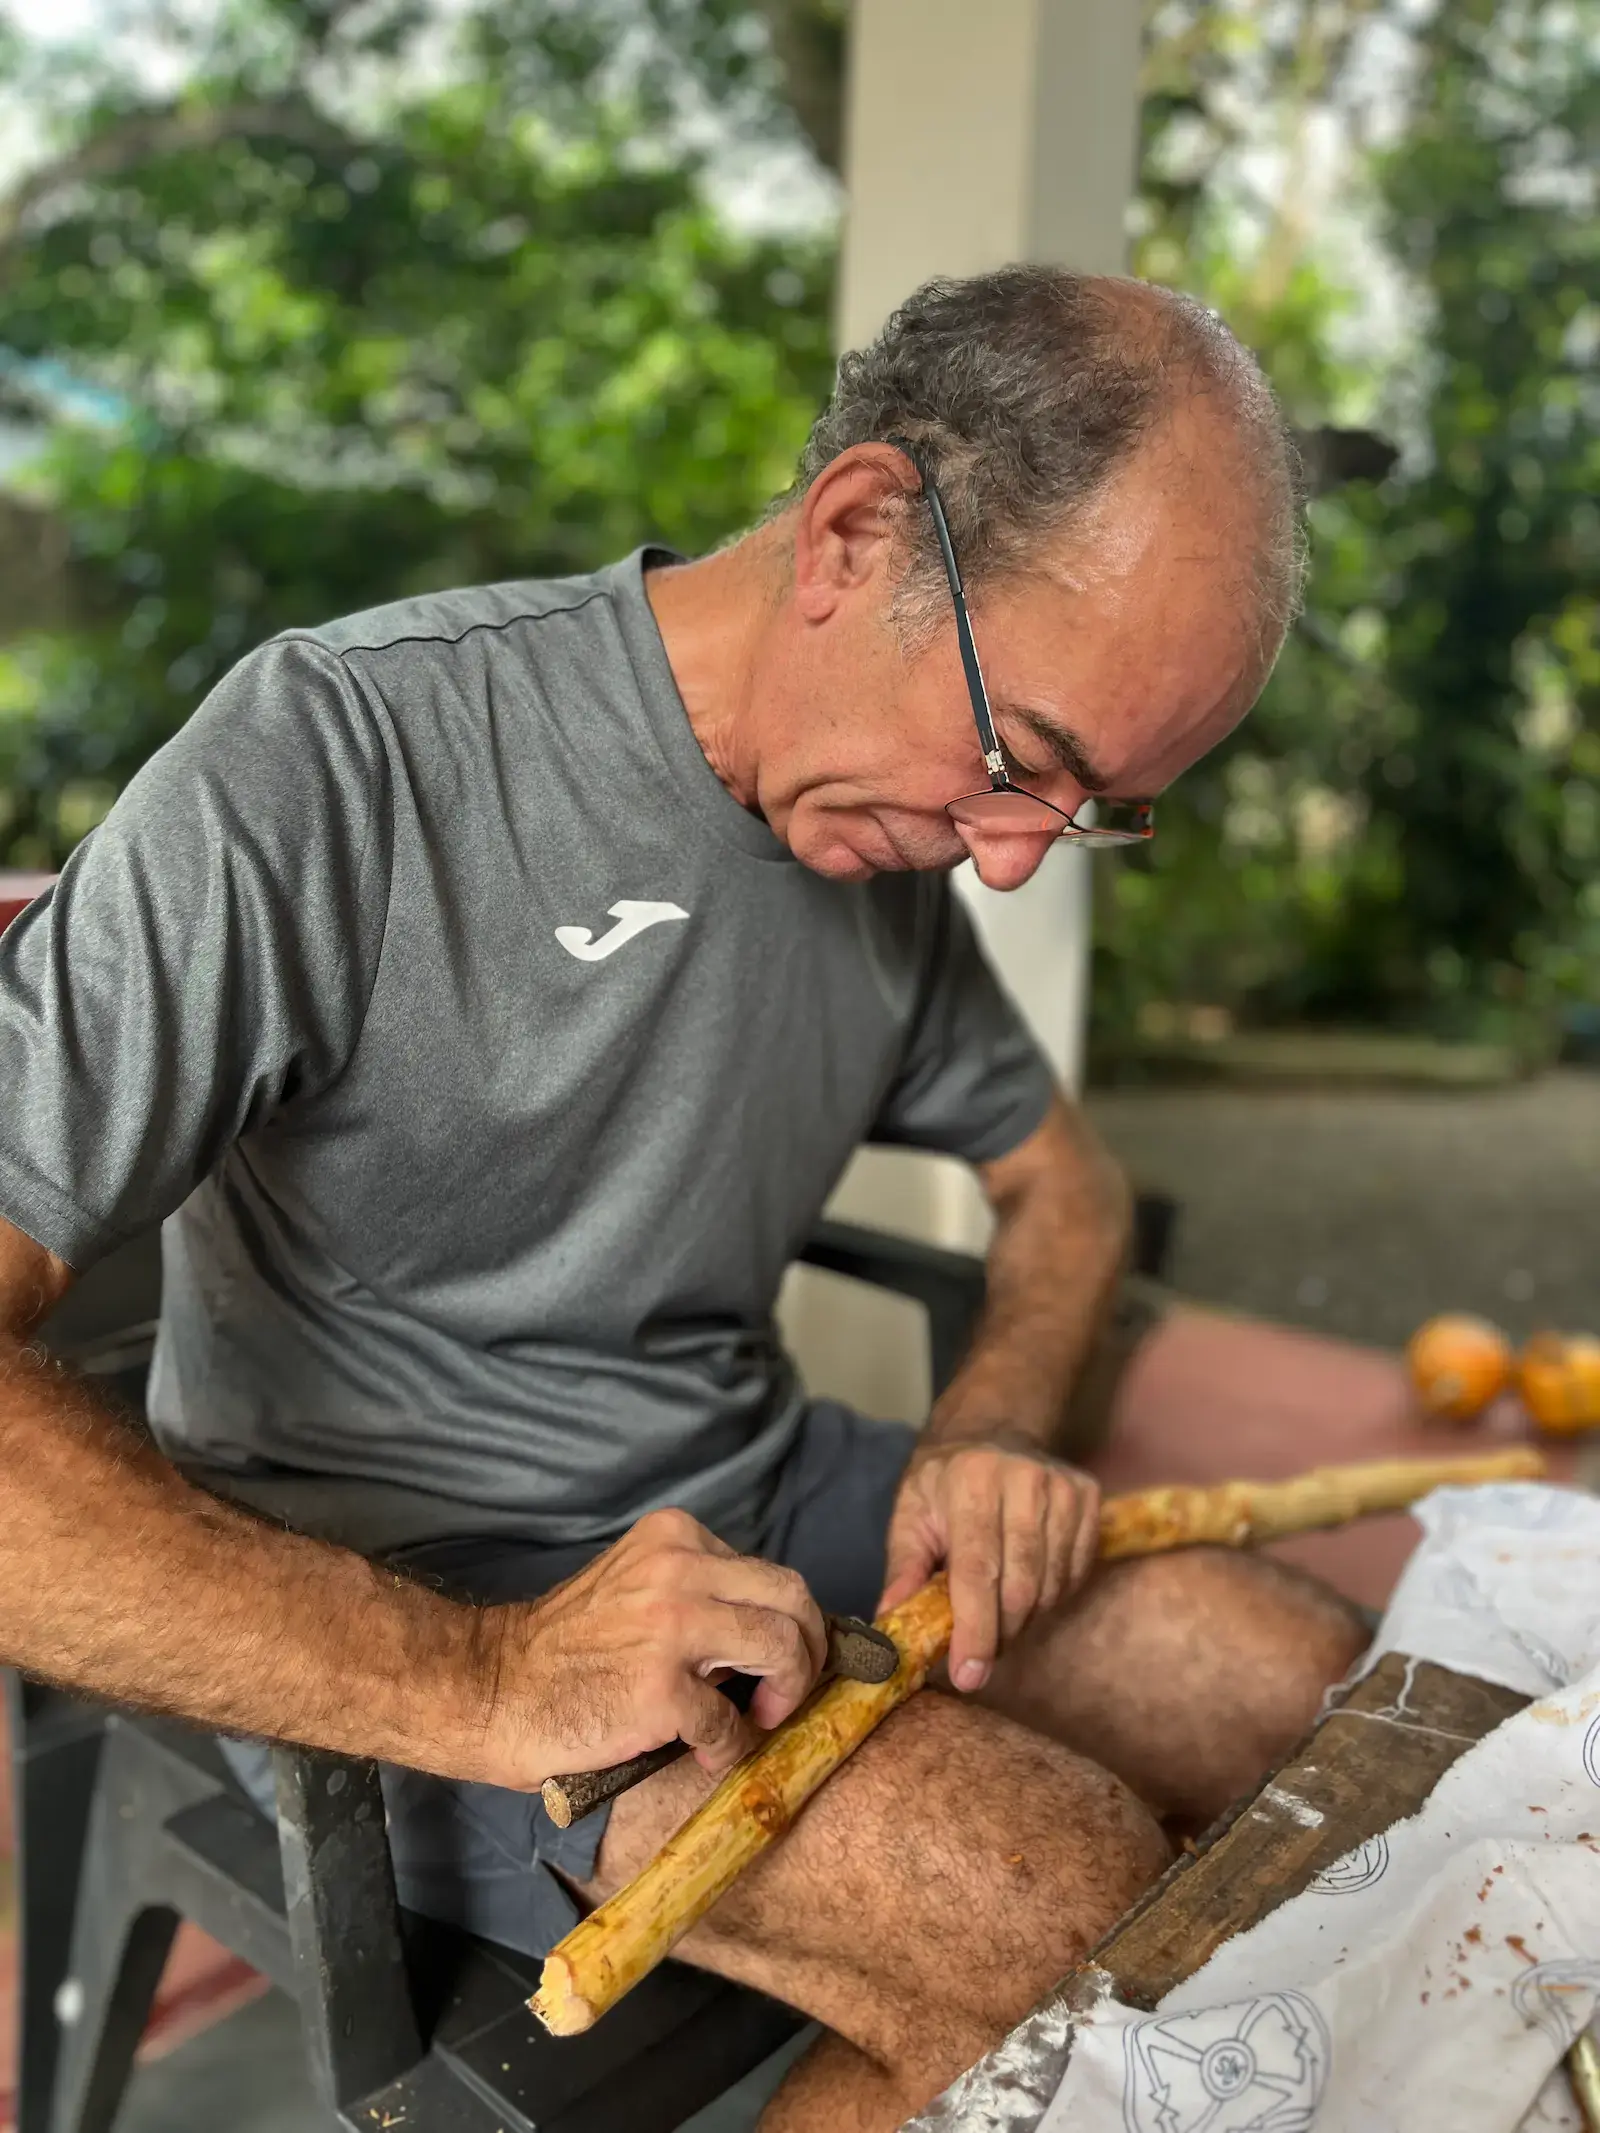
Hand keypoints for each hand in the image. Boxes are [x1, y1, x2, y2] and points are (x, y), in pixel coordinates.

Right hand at [476, 1509, 827, 1791]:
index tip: (780, 1659)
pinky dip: (728, 1744)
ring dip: (783, 1695)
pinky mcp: (662, 1688)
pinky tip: (702, 1750)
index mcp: (675, 1537)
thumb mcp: (639, 1586)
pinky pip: (731, 1721)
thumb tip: (778, 1631)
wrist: (497, 1689)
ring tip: (756, 1721)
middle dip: (808, 1651)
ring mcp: (672, 1625)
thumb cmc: (570, 1648)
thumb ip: (701, 1592)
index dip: (789, 1622)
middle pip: (792, 1599)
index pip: (769, 1573)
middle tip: (788, 1692)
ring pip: (781, 1648)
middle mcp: (679, 1568)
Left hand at [878, 1432, 1099, 1693]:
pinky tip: (1026, 1585)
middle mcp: (1023, 1479)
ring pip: (1051, 1586)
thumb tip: (892, 1621)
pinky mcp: (1088, 1497)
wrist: (992, 1431)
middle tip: (980, 1653)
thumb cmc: (943, 1484)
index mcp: (970, 1480)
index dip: (975, 1629)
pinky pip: (1076, 1572)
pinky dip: (1051, 1596)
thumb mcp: (910, 1514)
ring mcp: (1062, 1487)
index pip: (977, 1570)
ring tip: (998, 1613)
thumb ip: (904, 1569)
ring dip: (1025, 1618)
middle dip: (1000, 1634)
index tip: (968, 1675)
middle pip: (1020, 1587)